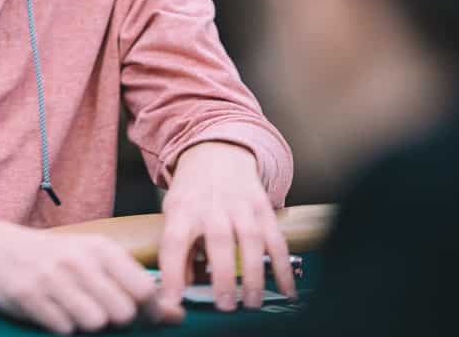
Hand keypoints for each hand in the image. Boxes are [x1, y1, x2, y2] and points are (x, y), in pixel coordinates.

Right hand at [0, 216, 179, 333]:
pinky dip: (62, 327)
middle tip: (100, 311)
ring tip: (75, 311)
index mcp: (100, 248)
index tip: (138, 316)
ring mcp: (52, 279)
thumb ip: (136, 287)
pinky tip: (52, 311)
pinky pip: (64, 329)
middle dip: (116, 321)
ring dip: (88, 325)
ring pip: (95, 323)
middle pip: (122, 313)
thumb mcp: (95, 261)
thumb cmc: (55, 257)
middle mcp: (78, 260)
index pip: (143, 291)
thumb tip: (178, 316)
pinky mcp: (30, 298)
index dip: (148, 313)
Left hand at [156, 141, 296, 312]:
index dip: (172, 272)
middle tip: (225, 306)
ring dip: (253, 274)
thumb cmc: (192, 193)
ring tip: (252, 303)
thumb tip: (182, 288)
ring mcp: (240, 206)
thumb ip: (177, 251)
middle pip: (218, 240)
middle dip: (222, 275)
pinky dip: (283, 266)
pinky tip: (287, 290)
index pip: (174, 242)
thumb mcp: (174, 214)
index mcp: (183, 209)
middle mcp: (212, 206)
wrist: (217, 152)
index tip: (171, 301)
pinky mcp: (264, 209)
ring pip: (250, 240)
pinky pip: (276, 240)